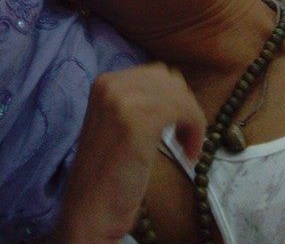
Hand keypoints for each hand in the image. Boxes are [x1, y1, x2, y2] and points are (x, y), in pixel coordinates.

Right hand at [53, 63, 204, 243]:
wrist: (89, 211)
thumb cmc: (108, 175)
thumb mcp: (119, 125)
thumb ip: (138, 104)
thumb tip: (176, 93)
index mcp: (104, 83)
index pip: (155, 74)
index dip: (174, 99)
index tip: (178, 128)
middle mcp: (110, 85)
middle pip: (168, 79)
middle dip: (184, 106)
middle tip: (186, 138)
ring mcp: (121, 101)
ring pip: (178, 94)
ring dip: (192, 120)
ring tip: (187, 148)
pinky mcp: (136, 122)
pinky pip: (182, 110)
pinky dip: (194, 131)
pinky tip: (188, 155)